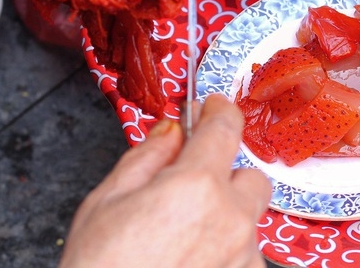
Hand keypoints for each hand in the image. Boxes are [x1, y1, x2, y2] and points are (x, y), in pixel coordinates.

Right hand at [59, 94, 271, 267]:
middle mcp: (231, 219)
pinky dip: (228, 250)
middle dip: (227, 175)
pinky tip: (193, 262)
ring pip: (250, 219)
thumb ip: (148, 155)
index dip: (219, 110)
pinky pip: (248, 253)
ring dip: (227, 217)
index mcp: (195, 186)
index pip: (226, 128)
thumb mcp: (108, 200)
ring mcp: (243, 256)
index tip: (212, 107)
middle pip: (251, 177)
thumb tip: (173, 130)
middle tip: (192, 187)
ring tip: (184, 238)